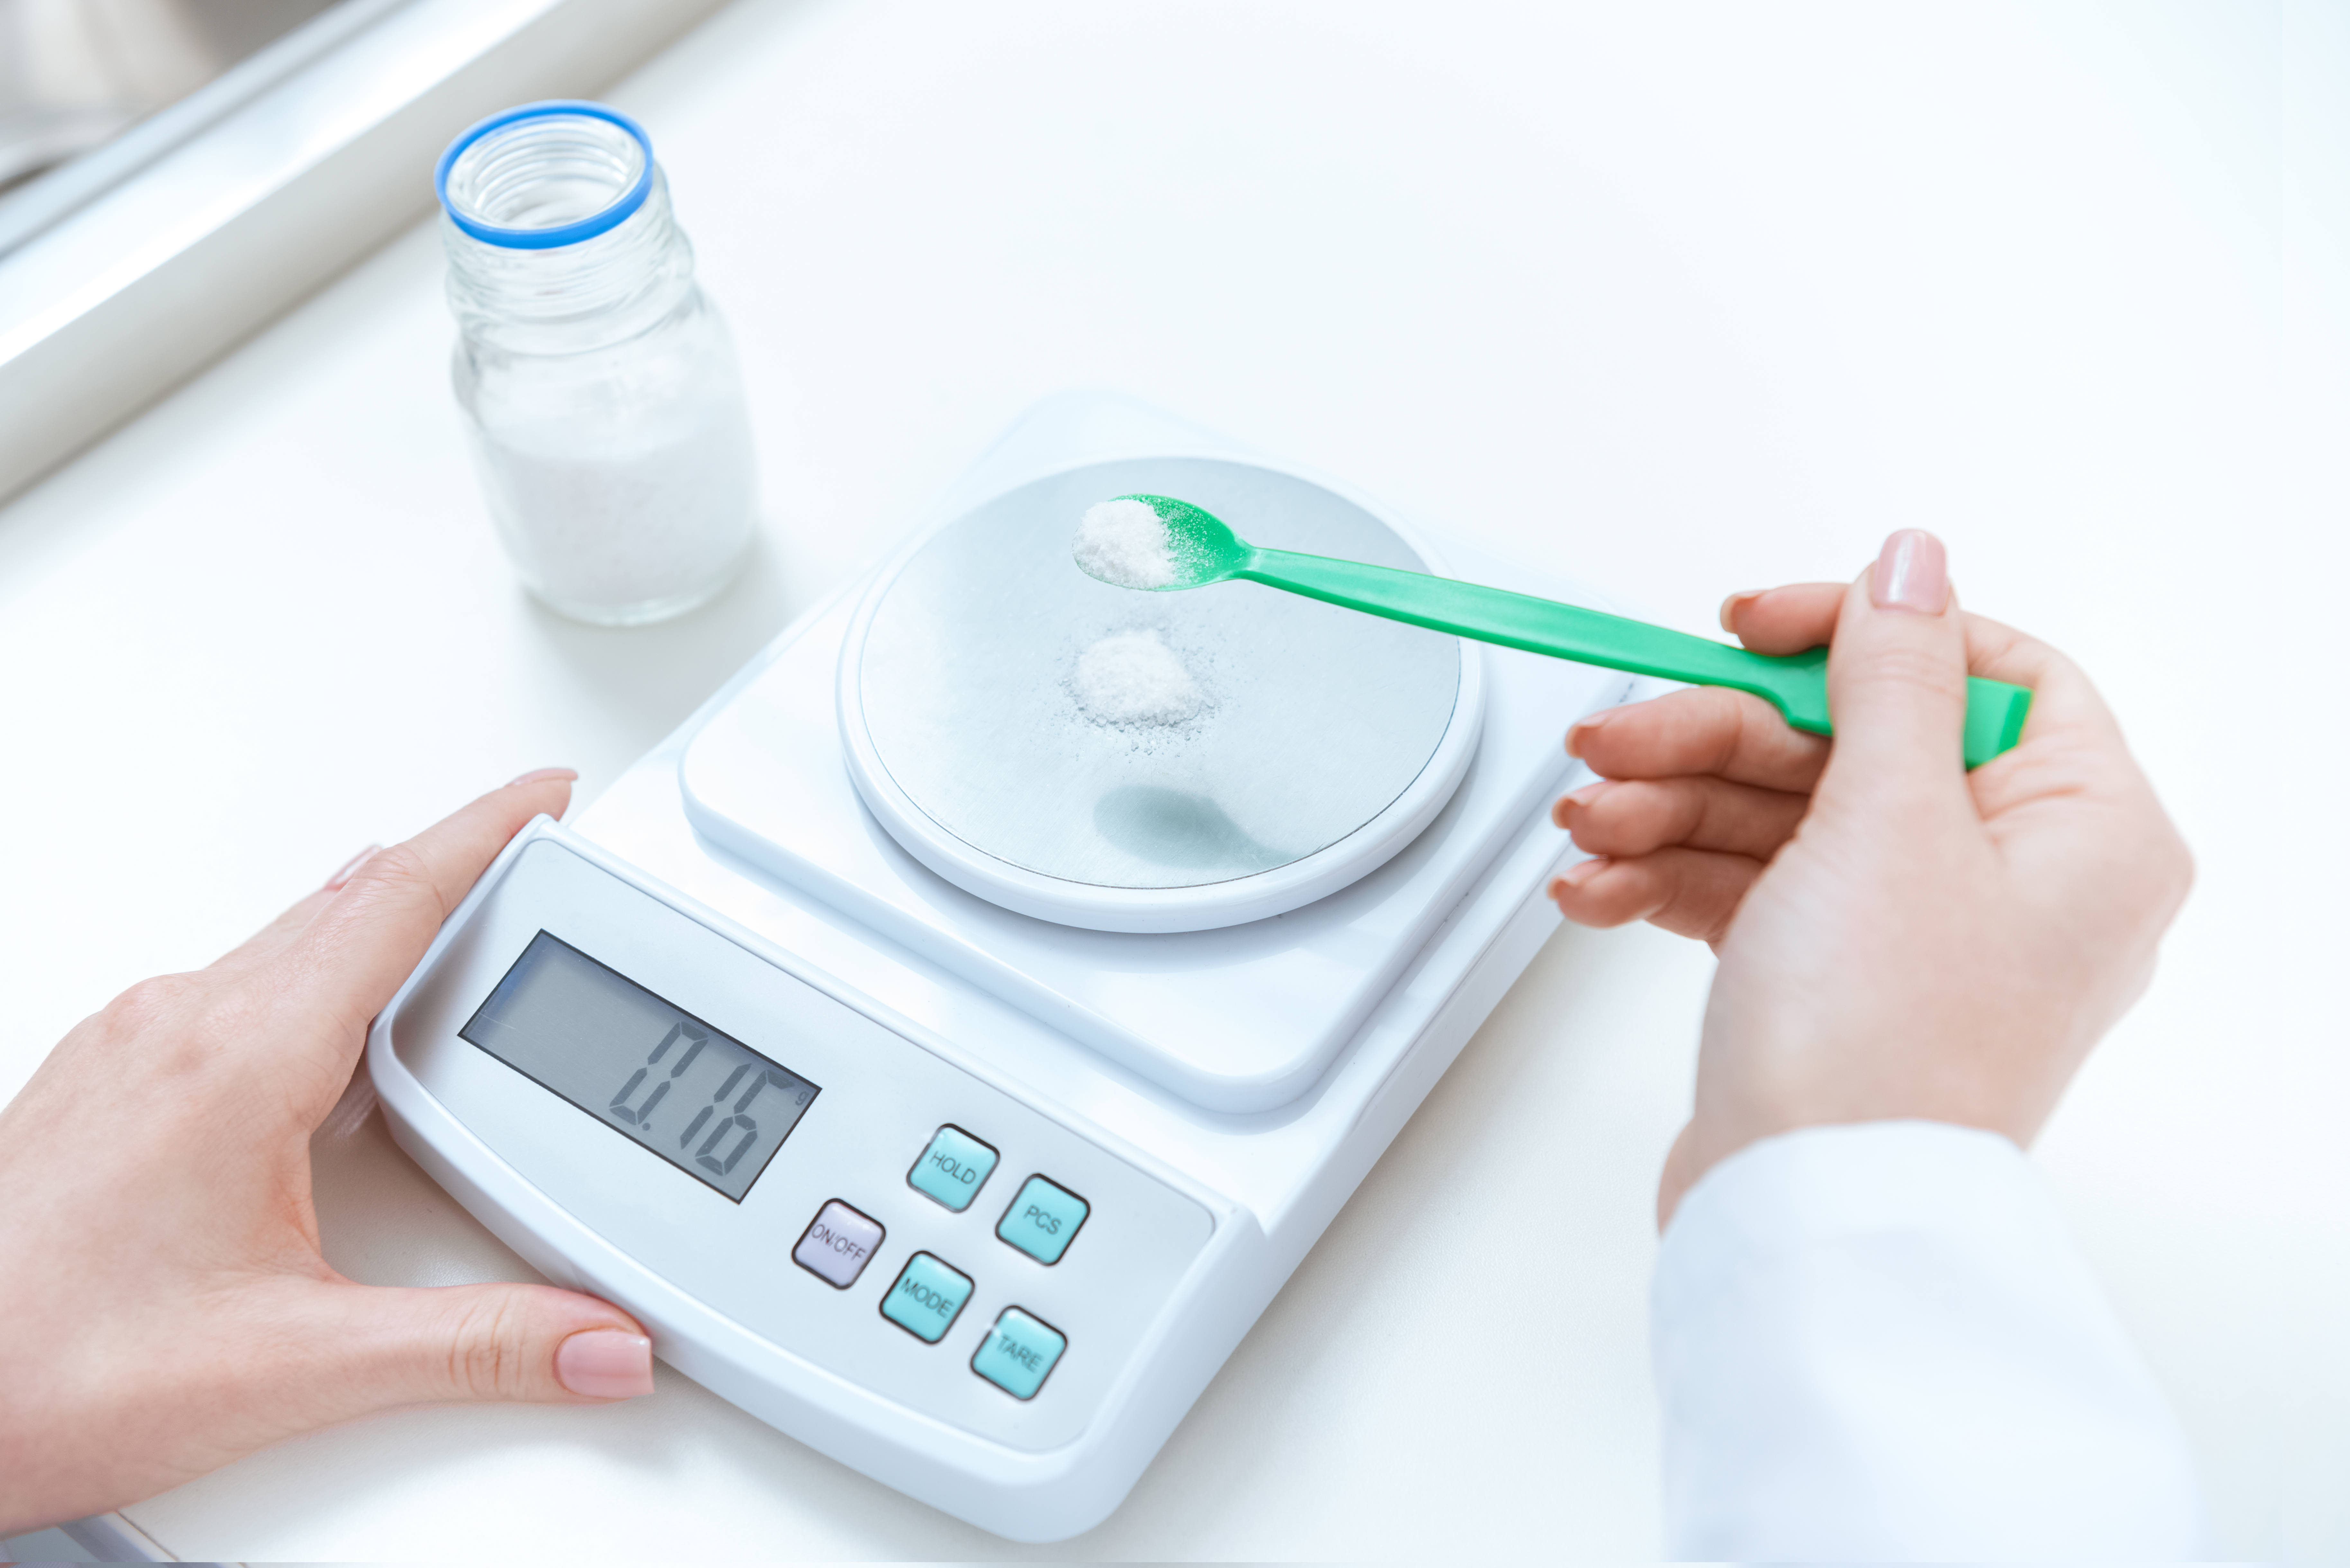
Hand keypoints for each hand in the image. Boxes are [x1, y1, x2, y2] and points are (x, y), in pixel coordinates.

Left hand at [0, 773, 655, 1535]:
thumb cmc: (47, 1372)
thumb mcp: (298, 1367)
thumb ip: (473, 1346)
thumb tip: (595, 1338)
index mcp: (236, 1063)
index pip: (392, 901)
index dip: (484, 834)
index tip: (545, 795)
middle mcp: (172, 1031)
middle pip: (343, 906)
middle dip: (452, 869)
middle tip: (531, 858)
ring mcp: (127, 1051)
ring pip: (281, 945)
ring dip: (377, 928)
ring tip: (452, 944)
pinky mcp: (101, 1084)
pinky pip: (231, 990)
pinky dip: (309, 979)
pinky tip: (330, 1036)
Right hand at [1548, 531, 2191, 1225]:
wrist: (1806, 1218)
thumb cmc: (1883, 1050)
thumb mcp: (1890, 816)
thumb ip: (1892, 675)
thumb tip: (1912, 562)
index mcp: (2082, 829)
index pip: (1978, 670)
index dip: (1854, 631)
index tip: (1751, 625)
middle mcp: (2012, 877)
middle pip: (1846, 743)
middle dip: (1709, 741)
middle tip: (1613, 740)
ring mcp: (1917, 932)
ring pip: (1780, 816)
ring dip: (1666, 809)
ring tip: (1586, 823)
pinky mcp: (1833, 978)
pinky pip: (1750, 890)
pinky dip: (1667, 878)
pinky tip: (1597, 885)